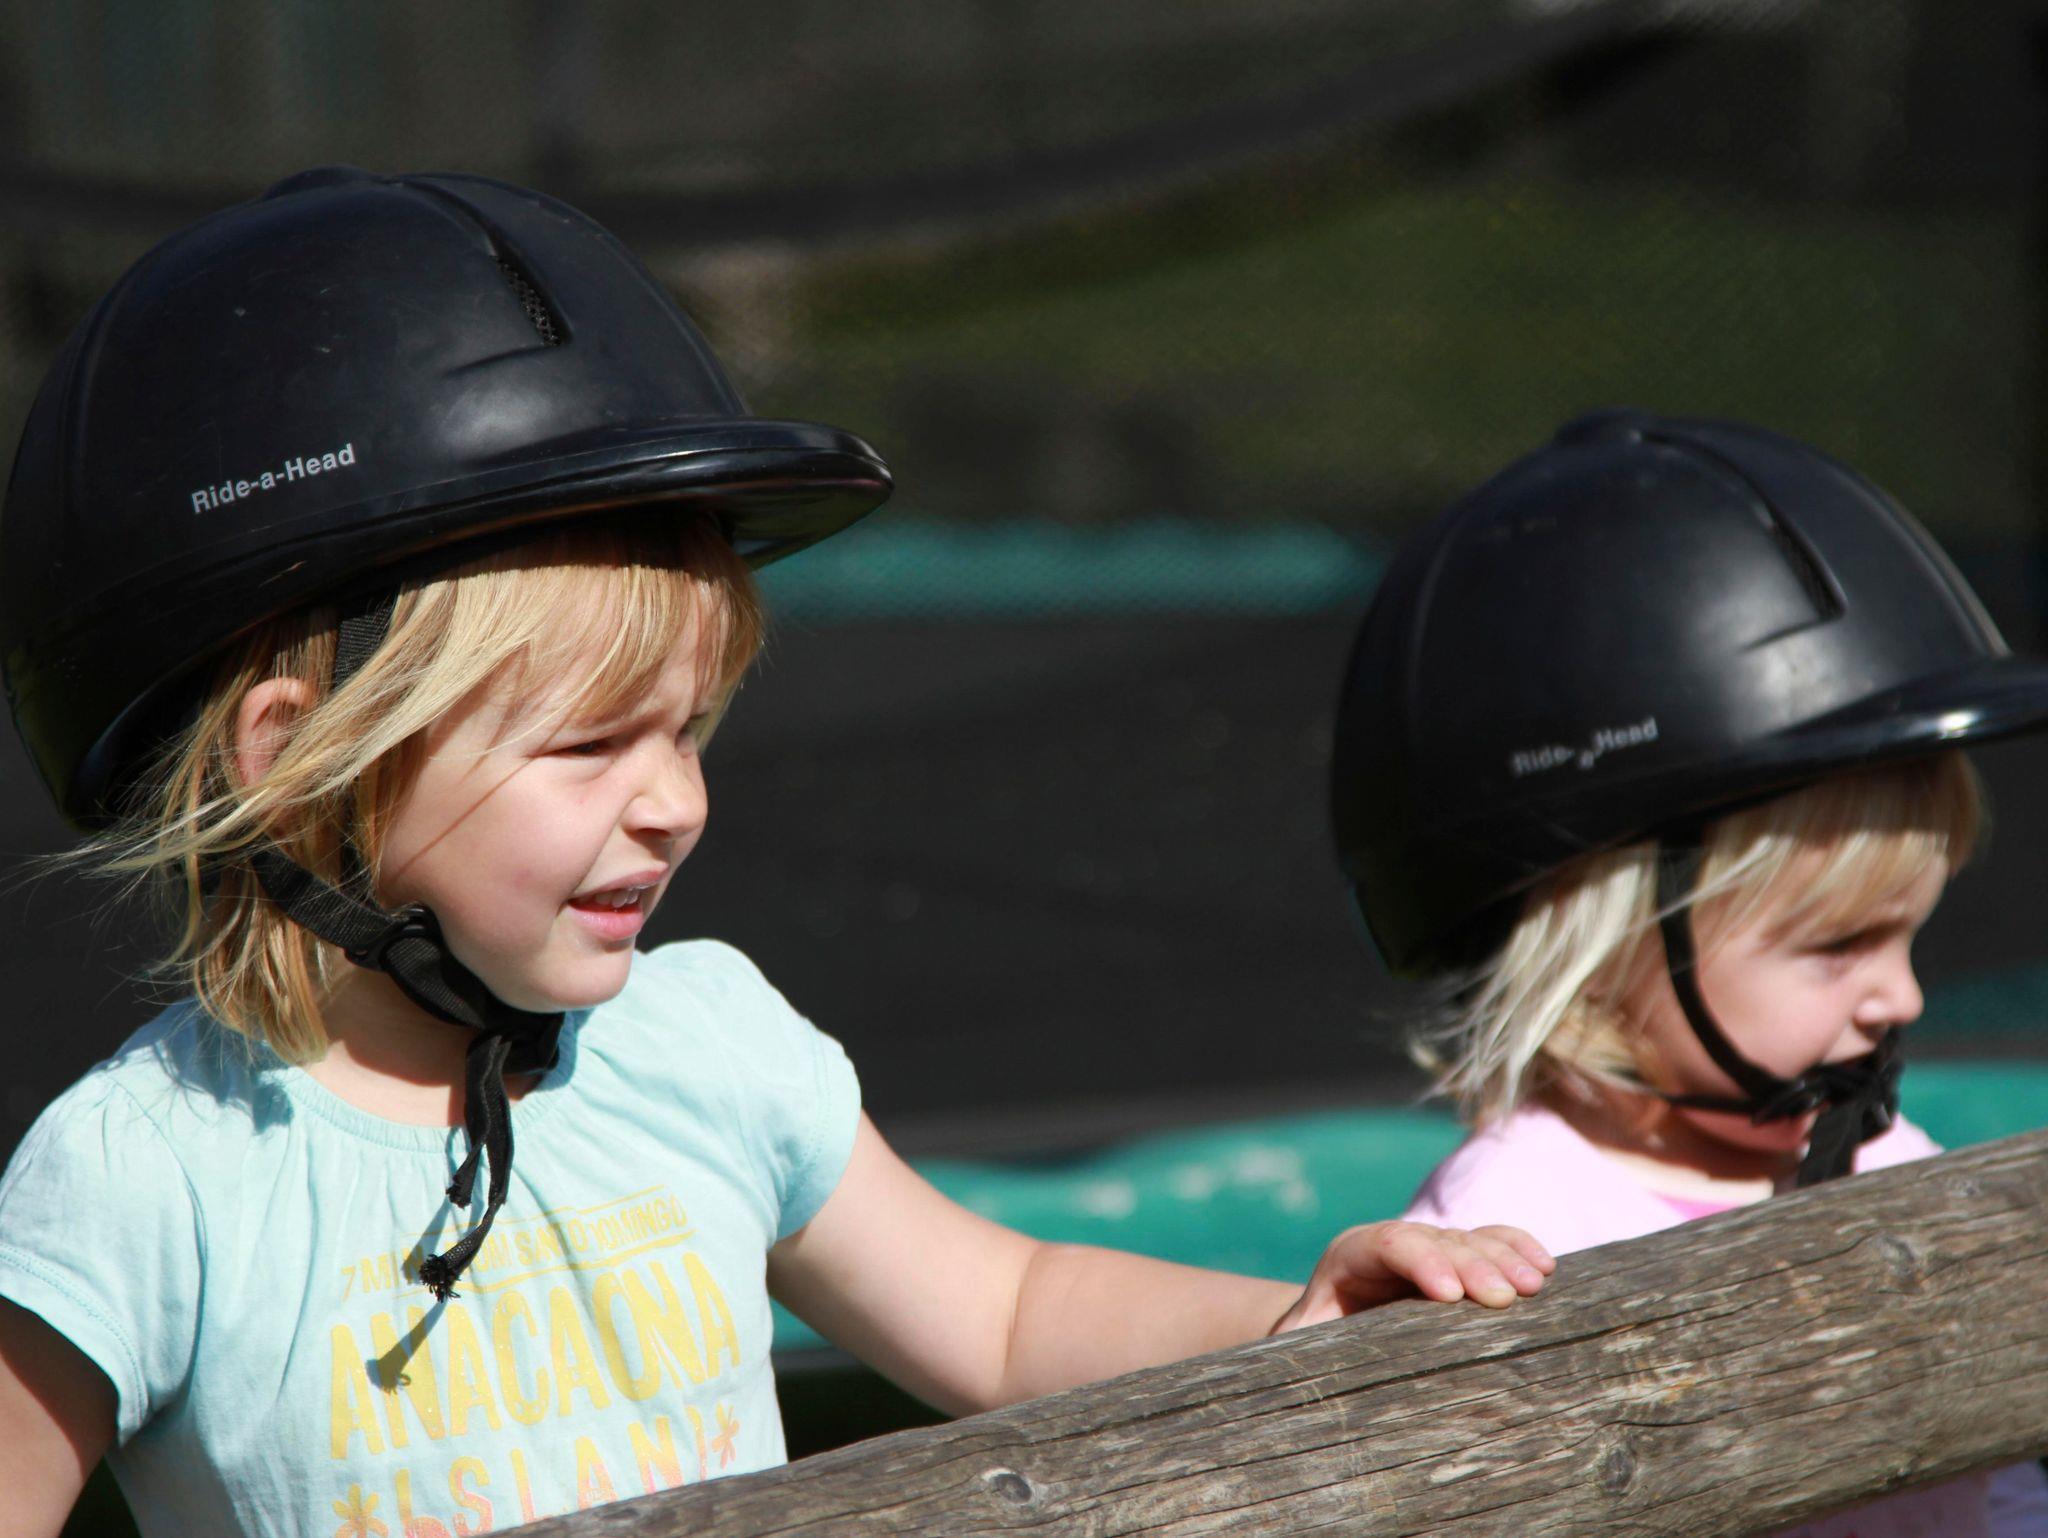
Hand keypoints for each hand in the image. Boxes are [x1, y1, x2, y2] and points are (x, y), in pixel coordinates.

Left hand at [1271, 1221, 1554, 1332]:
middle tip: (1503, 1297)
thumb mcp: (1298, 1344)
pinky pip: (1491, 1241)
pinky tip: (1545, 1266)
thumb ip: (1298, 1344)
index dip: (1419, 1261)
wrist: (1330, 1330)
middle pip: (1436, 1240)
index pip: (1385, 1244)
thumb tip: (1296, 1361)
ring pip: (1469, 1239)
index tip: (1449, 1294)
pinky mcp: (1458, 1259)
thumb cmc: (1313, 1345)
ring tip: (1533, 1285)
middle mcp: (1393, 1243)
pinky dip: (1517, 1249)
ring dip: (1503, 1259)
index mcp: (1350, 1255)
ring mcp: (1429, 1247)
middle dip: (1471, 1265)